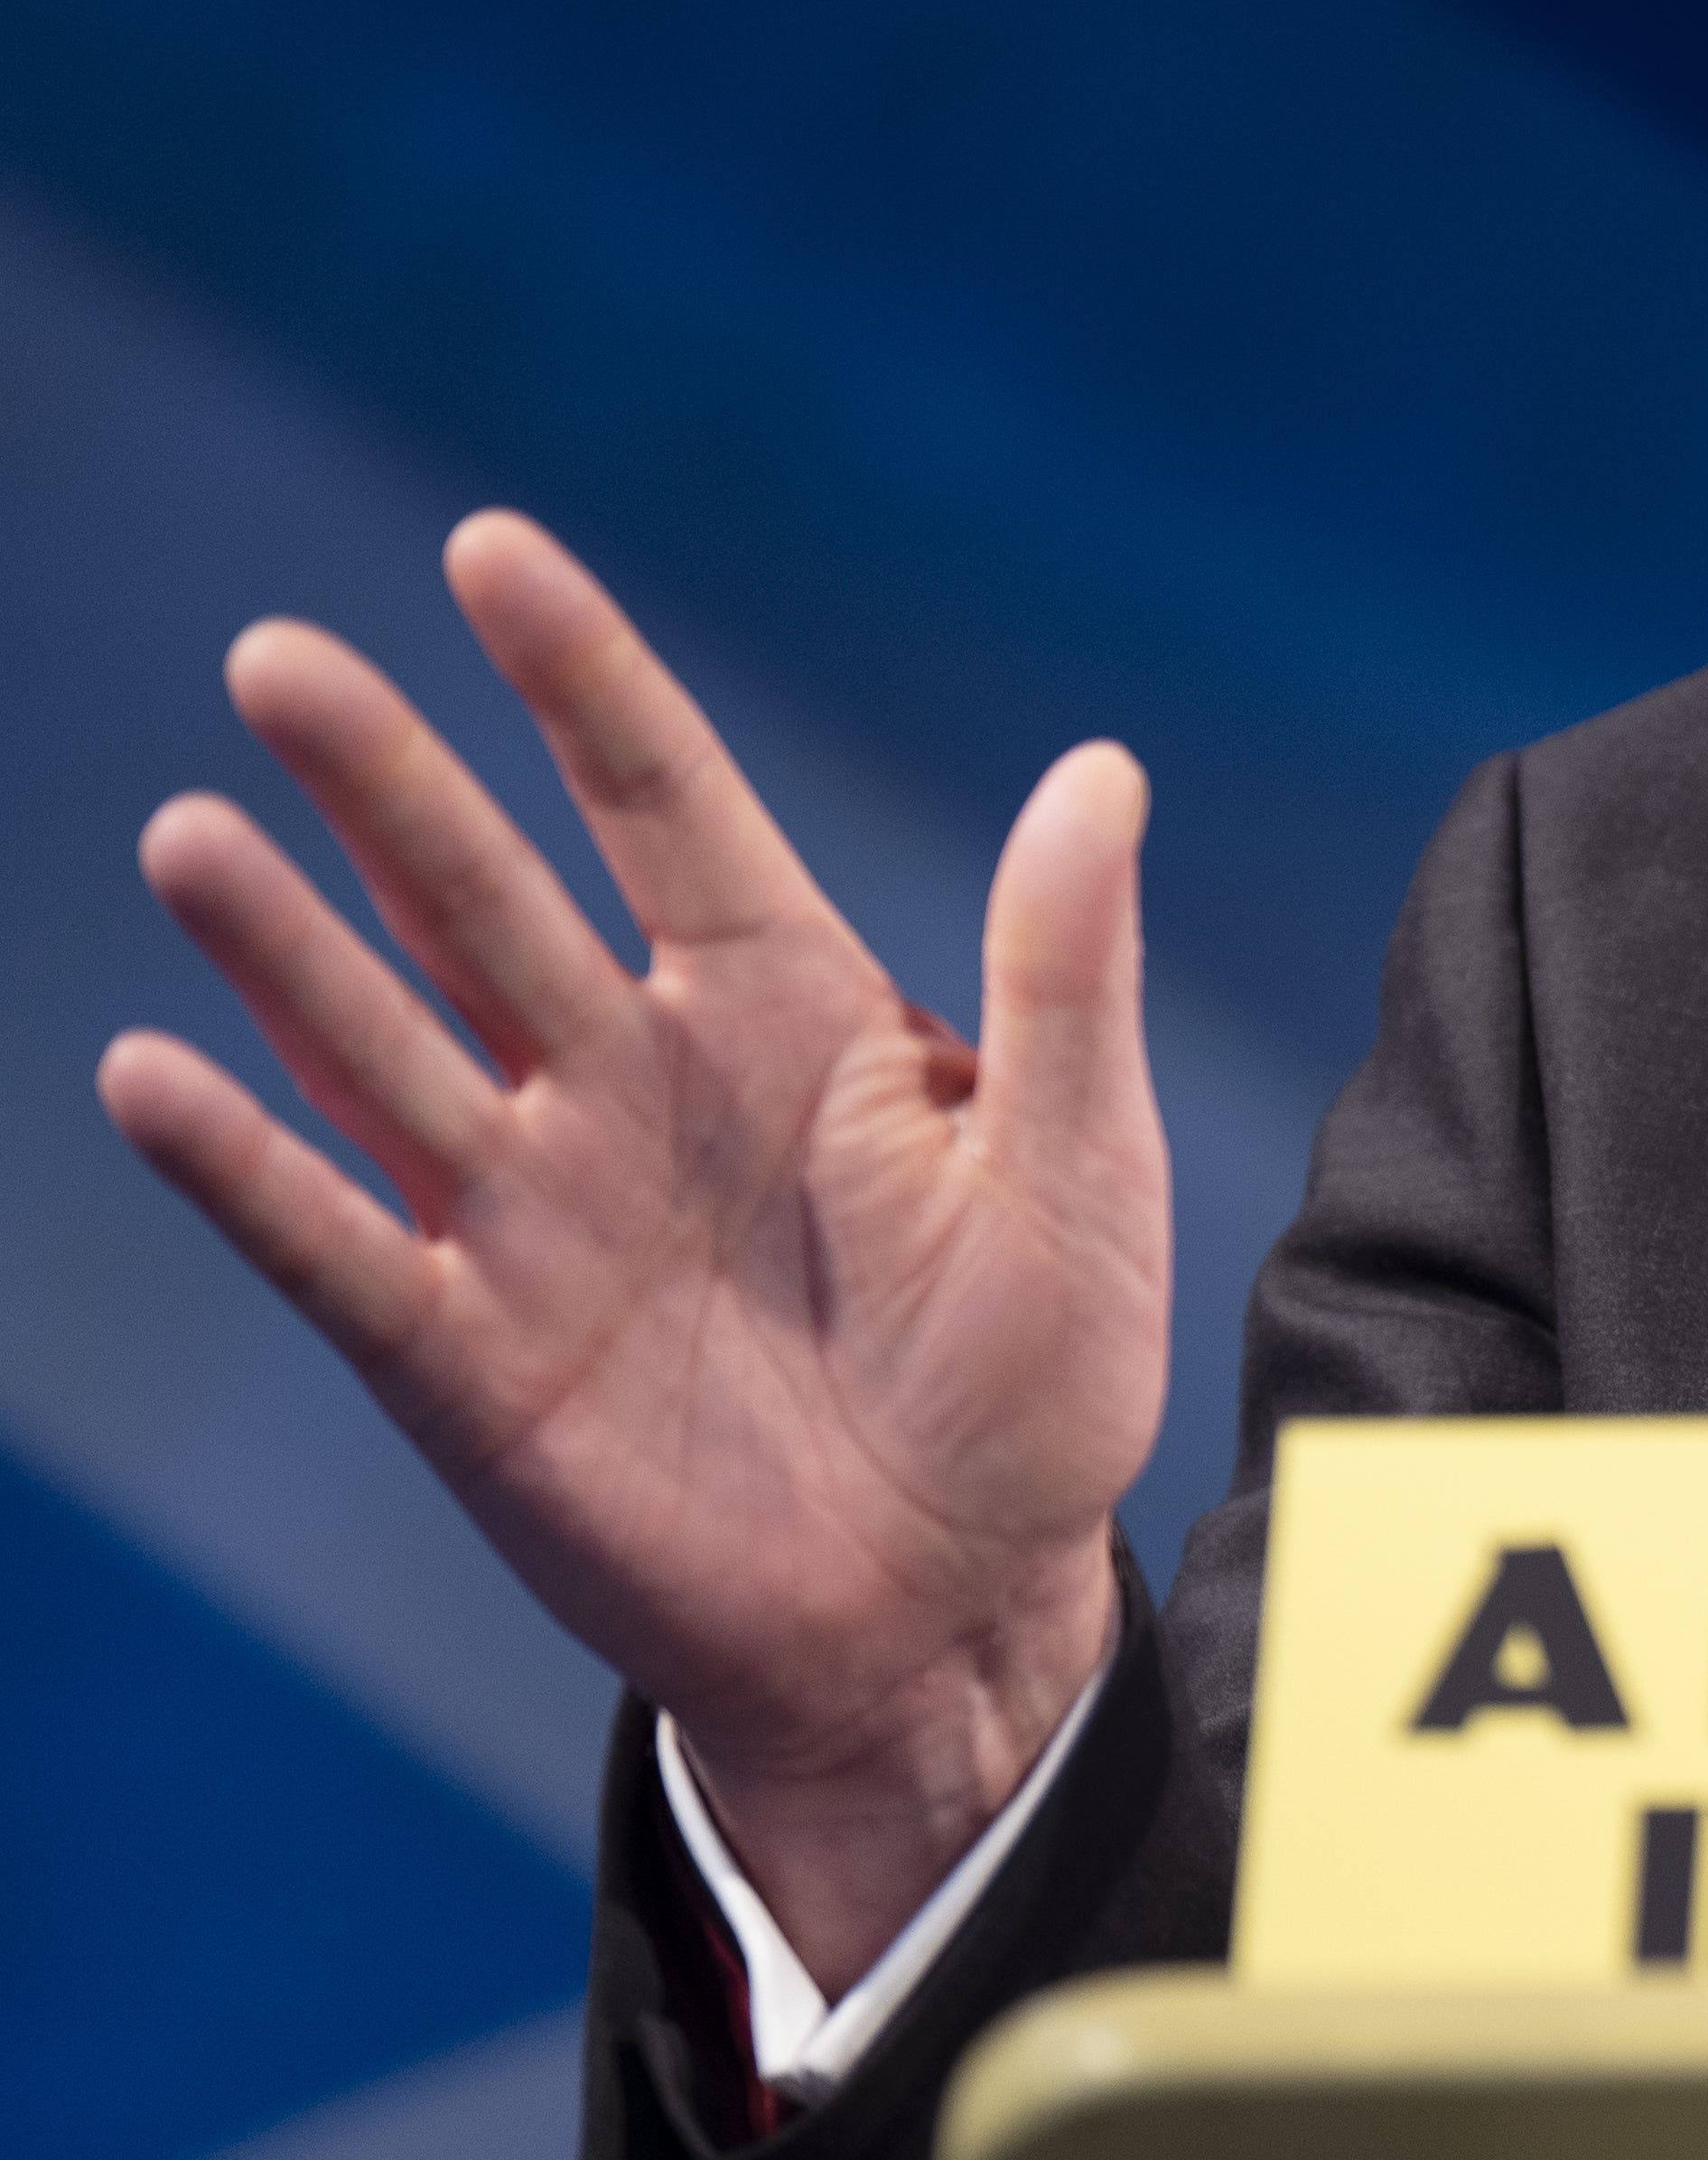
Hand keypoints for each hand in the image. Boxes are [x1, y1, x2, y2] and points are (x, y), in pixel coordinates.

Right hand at [95, 513, 1171, 1986]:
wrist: (955, 1610)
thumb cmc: (1042, 1383)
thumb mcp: (1080, 1166)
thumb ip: (1064, 974)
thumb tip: (1102, 768)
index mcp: (792, 1013)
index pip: (660, 803)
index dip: (577, 678)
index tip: (487, 548)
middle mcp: (640, 1084)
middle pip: (486, 893)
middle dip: (387, 778)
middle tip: (282, 657)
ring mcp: (540, 1214)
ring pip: (384, 1040)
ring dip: (285, 942)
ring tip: (194, 831)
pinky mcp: (469, 1357)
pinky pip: (334, 1239)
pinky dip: (243, 1162)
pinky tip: (153, 1073)